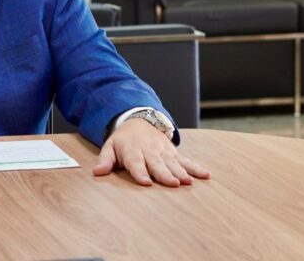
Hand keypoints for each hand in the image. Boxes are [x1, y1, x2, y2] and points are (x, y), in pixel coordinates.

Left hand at [92, 118, 210, 186]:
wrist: (139, 120)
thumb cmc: (123, 140)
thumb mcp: (110, 146)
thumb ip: (105, 160)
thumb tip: (97, 173)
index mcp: (132, 150)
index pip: (136, 163)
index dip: (140, 173)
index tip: (146, 182)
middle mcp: (149, 150)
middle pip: (157, 164)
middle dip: (165, 174)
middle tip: (173, 183)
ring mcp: (163, 151)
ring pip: (173, 163)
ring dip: (182, 172)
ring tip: (189, 182)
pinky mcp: (173, 152)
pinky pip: (186, 160)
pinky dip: (196, 167)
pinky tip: (206, 175)